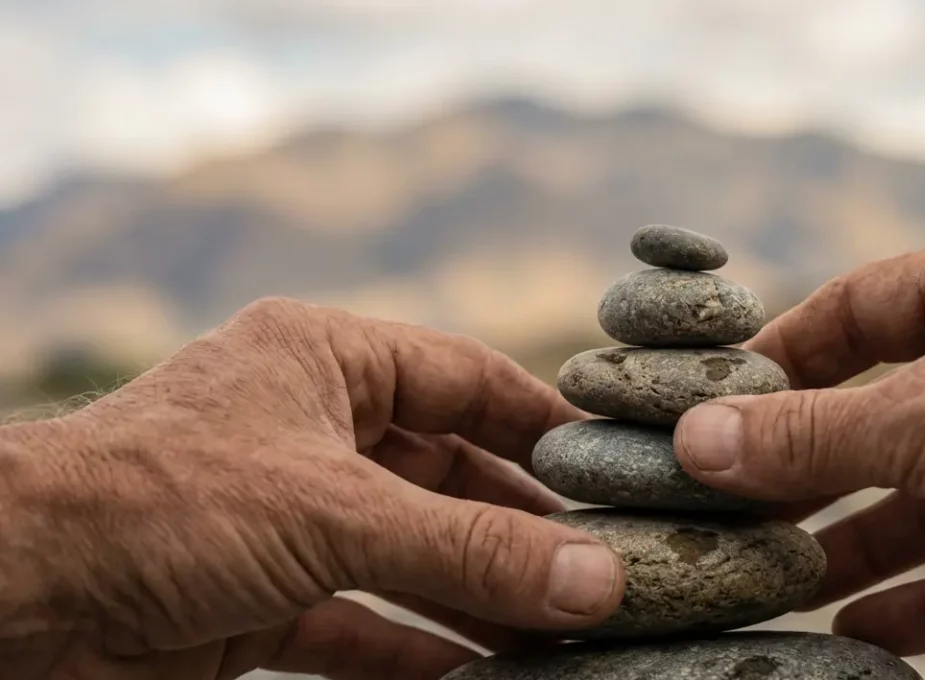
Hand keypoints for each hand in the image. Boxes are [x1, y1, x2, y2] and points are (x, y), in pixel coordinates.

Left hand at [0, 298, 623, 679]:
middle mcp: (309, 431)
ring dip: (478, 597)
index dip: (542, 423)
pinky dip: (418, 651)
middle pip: (446, 477)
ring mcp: (284, 518)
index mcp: (324, 362)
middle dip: (520, 529)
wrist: (6, 597)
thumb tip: (595, 580)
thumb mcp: (334, 515)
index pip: (464, 379)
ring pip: (409, 556)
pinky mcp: (255, 597)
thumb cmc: (158, 504)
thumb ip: (467, 552)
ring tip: (563, 634)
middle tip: (603, 572)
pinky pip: (361, 622)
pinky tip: (481, 675)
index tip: (617, 469)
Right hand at [674, 227, 924, 679]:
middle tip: (726, 508)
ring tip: (769, 580)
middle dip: (808, 467)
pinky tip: (851, 635)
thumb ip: (812, 435)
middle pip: (885, 418)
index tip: (714, 400)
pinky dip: (916, 608)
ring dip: (853, 545)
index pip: (864, 309)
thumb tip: (697, 443)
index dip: (787, 353)